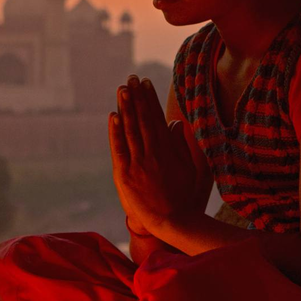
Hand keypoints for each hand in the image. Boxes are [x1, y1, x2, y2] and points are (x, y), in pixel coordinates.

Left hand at [108, 75, 197, 236]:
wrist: (171, 221)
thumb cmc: (182, 196)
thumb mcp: (188, 167)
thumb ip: (180, 144)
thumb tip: (175, 122)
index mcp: (168, 150)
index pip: (156, 119)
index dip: (150, 100)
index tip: (146, 83)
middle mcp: (153, 153)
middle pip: (143, 120)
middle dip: (137, 97)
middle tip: (131, 78)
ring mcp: (138, 163)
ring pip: (130, 130)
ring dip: (126, 108)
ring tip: (122, 89)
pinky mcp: (125, 174)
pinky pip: (119, 149)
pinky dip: (115, 132)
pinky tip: (113, 116)